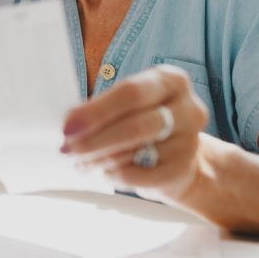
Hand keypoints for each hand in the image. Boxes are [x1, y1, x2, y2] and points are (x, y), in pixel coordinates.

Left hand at [61, 65, 208, 200]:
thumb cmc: (145, 121)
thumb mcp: (128, 104)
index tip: (69, 126)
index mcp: (171, 80)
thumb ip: (103, 109)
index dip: (97, 111)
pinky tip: (102, 172)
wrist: (181, 156)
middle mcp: (189, 108)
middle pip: (136, 125)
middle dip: (95, 140)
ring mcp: (190, 141)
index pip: (131, 93)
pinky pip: (140, 177)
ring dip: (99, 160)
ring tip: (79, 161)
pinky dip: (115, 175)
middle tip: (68, 148)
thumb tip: (70, 122)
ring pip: (136, 153)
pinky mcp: (183, 170)